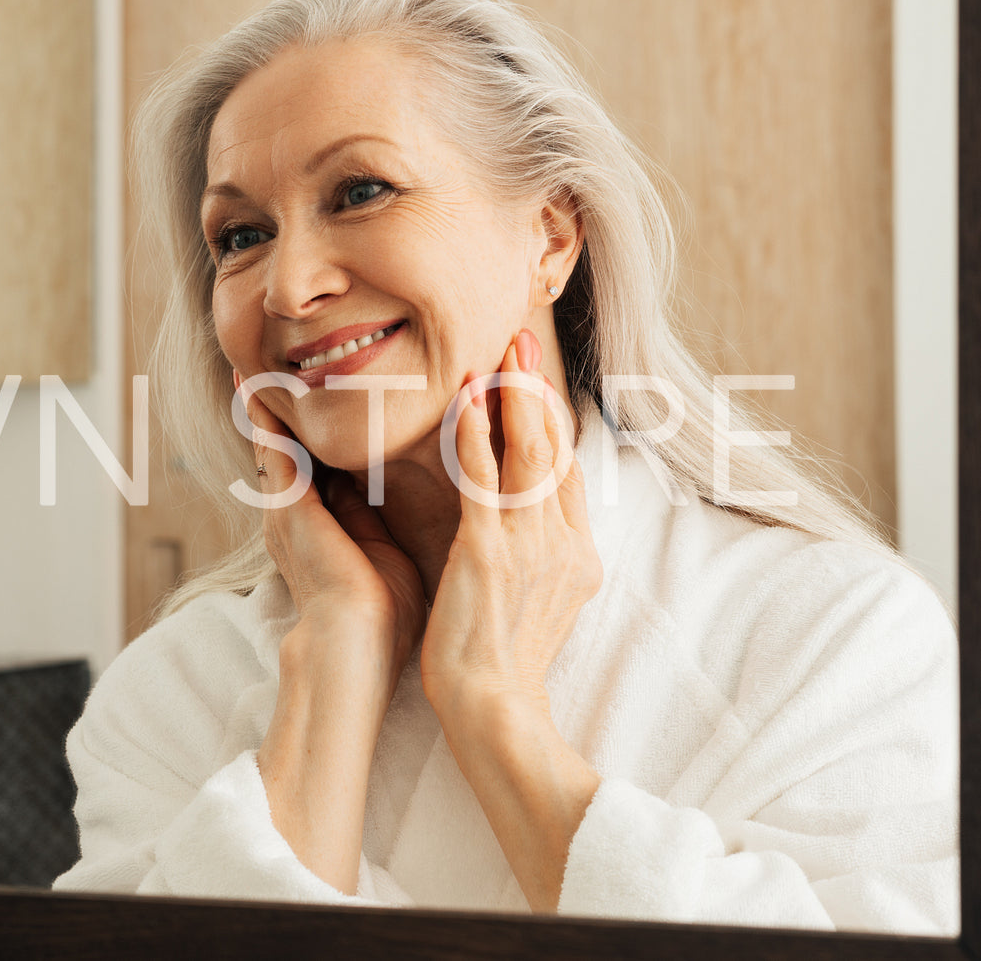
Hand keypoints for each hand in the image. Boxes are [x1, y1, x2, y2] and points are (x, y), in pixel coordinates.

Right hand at [236, 372, 425, 703]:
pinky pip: (270, 447)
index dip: (322, 432)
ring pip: (275, 441)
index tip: (329, 395)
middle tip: (279, 364)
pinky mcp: (285, 504)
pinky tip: (253, 382)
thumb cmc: (382, 615)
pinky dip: (262, 415)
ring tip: (255, 362)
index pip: (322, 466)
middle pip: (291, 447)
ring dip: (268, 403)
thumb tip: (412, 495)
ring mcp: (286, 508)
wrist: (355, 647)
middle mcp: (296, 513)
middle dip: (284, 409)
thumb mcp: (387, 552)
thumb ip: (384, 522)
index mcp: (323, 525)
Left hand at [419, 330, 602, 714]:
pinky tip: (467, 398)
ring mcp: (530, 545)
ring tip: (502, 349)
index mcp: (576, 554)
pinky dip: (478, 433)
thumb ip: (540, 556)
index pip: (566, 469)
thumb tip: (532, 525)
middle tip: (520, 336)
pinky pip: (486, 480)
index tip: (530, 375)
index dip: (550, 417)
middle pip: (556, 447)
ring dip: (515, 394)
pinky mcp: (491, 553)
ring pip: (531, 452)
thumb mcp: (539, 601)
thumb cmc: (501, 662)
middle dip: (537, 387)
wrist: (494, 708)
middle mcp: (562, 542)